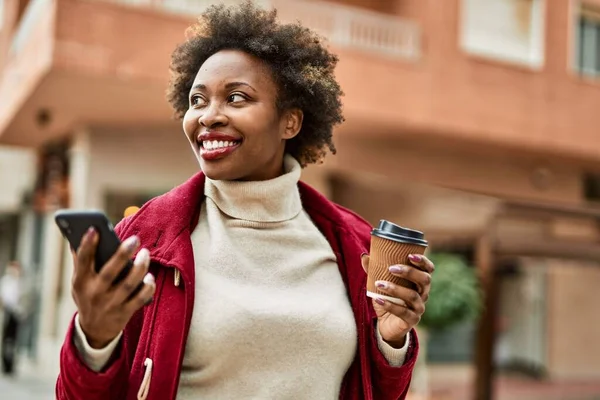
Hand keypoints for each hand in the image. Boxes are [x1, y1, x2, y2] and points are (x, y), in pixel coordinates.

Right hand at [71, 227, 155, 348]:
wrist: (93, 330)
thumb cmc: (88, 296)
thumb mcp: (79, 282)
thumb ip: (80, 262)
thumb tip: (78, 236)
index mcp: (81, 282)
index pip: (83, 261)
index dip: (87, 244)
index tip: (95, 229)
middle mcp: (94, 293)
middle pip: (110, 272)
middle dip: (122, 254)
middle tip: (135, 239)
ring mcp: (110, 304)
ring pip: (128, 284)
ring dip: (140, 268)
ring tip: (145, 254)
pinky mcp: (124, 313)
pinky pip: (139, 299)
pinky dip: (147, 287)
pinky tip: (150, 277)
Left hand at [361, 254, 433, 347]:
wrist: (387, 324)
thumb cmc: (387, 299)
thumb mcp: (381, 284)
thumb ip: (374, 270)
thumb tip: (364, 256)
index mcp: (419, 282)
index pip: (428, 269)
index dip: (423, 261)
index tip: (410, 255)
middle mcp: (423, 294)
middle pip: (424, 280)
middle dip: (409, 272)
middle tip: (391, 268)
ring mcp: (419, 308)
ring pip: (412, 296)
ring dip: (395, 288)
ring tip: (379, 284)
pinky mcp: (412, 320)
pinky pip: (403, 312)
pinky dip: (389, 305)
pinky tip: (377, 299)